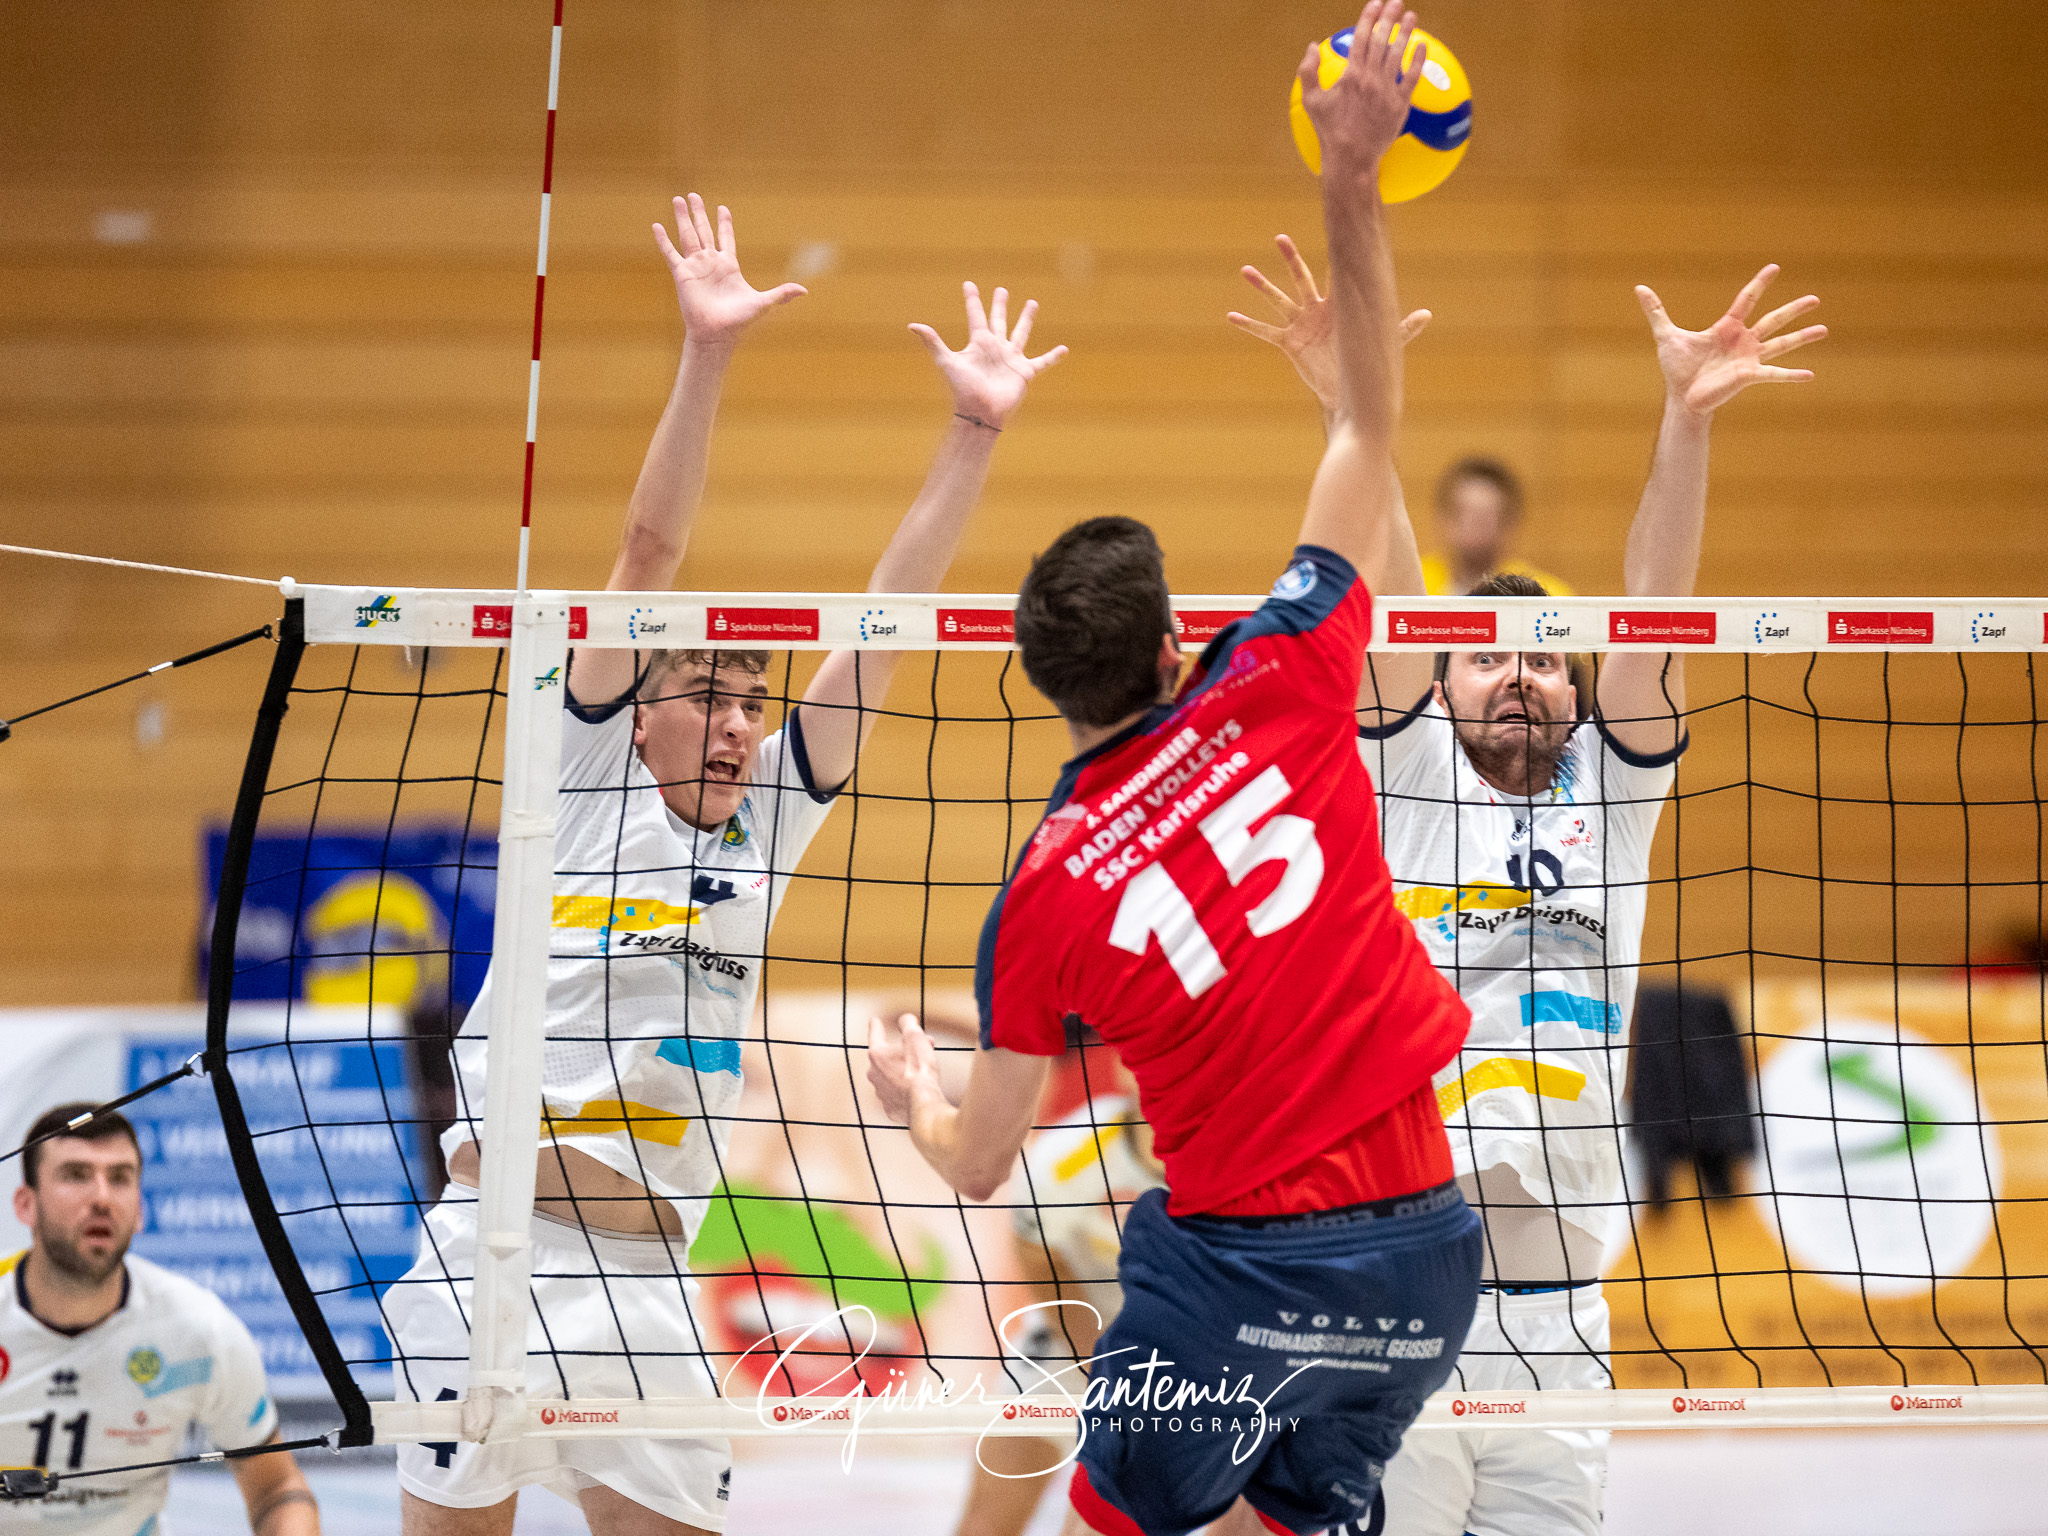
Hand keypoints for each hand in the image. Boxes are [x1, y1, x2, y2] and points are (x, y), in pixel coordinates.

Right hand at [653, 194, 806, 344]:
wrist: (717, 334)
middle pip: (704, 231)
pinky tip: (657, 225)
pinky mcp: (682, 274)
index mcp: (729, 265)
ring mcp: (695, 267)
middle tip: (694, 195)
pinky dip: (663, 240)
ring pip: (688, 235)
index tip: (723, 208)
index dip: (725, 223)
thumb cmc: (739, 321)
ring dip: (683, 218)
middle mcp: (711, 262)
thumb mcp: (763, 303)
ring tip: (678, 199)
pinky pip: (671, 253)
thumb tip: (805, 291)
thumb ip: (781, 293)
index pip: (726, 238)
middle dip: (699, 213)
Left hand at [865, 1013, 942, 1125]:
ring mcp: (880, 1093)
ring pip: (891, 1077)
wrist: (923, 1104)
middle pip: (887, 1057)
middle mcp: (873, 1074)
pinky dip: (905, 1091)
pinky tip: (918, 1091)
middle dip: (903, 1051)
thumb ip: (907, 1024)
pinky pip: (897, 1095)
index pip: (875, 1035)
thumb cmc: (919, 1068)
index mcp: (877, 1054)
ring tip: (922, 1071)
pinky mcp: (890, 1109)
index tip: (874, 1021)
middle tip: (923, 1048)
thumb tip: (905, 1019)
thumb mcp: (915, 1037)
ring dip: (904, 1071)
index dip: (876, 1026)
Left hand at [910, 283, 1067, 430]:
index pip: (975, 315)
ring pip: (1020, 333)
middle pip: (998, 320)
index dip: (972, 299)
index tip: (968, 284)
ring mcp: (1011, 359)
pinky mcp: (1024, 372)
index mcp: (979, 343)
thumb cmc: (963, 389)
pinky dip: (1053, 357)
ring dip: (1026, 319)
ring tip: (1032, 303)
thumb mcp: (947, 362)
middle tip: (1001, 290)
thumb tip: (912, 325)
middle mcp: (995, 347)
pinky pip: (1042, 362)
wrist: (980, 413)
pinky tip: (1064, 349)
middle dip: (999, 305)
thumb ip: (933, 342)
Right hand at [1229, 233, 1430, 412]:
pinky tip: (1231, 317)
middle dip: (1290, 258)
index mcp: (1337, 305)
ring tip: (1245, 270)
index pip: (1333, 274)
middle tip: (1279, 237)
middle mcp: (1316, 310)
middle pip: (1300, 278)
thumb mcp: (1383, 343)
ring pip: (1278, 299)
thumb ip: (1403, 327)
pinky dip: (1249, 325)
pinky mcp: (1289, 343)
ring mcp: (1300, 325)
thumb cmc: (1364, 362)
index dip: (1331, 255)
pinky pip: (1265, 332)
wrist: (1347, 388)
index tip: (1328, 233)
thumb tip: (1428, 314)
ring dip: (1262, 286)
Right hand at [1298, 2, 1425, 179]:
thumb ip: (1308, 71)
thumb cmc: (1329, 131)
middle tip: (1396, 2)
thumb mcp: (1311, 101)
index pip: (1361, 37)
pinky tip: (1422, 46)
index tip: (1376, 3)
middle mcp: (1370, 78)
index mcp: (1350, 74)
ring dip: (1406, 31)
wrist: (1351, 158)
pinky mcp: (1400, 104)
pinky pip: (1412, 77)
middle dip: (1389, 17)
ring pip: (1398, 53)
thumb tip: (1312, 46)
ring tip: (1411, 16)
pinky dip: (1418, 59)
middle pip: (1382, 39)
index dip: (1369, 17)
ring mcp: (1387, 90)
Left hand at [1637, 264, 1824, 417]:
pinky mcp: (1749, 376)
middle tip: (1816, 299)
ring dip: (1802, 337)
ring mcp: (1749, 359)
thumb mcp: (1666, 335)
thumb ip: (1656, 311)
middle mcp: (1743, 341)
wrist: (1681, 397)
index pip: (1747, 300)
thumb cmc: (1677, 369)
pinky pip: (1774, 374)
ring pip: (1781, 343)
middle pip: (1773, 319)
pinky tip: (1810, 375)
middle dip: (1794, 309)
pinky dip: (1791, 375)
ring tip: (1824, 330)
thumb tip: (1639, 288)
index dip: (1759, 284)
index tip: (1774, 268)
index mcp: (1727, 328)